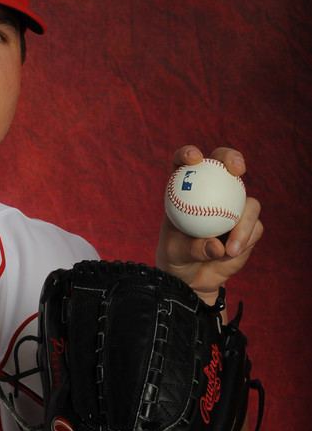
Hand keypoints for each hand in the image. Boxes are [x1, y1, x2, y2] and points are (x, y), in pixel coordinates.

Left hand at [156, 145, 262, 302]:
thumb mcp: (175, 255)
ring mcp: (234, 206)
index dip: (188, 153)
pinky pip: (254, 228)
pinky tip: (232, 253)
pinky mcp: (249, 224)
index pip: (184, 162)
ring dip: (243, 223)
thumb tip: (216, 245)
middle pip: (224, 164)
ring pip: (248, 202)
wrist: (192, 277)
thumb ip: (192, 248)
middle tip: (236, 170)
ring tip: (230, 248)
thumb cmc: (176, 259)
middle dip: (232, 158)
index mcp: (185, 188)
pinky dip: (245, 240)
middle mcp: (212, 190)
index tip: (194, 159)